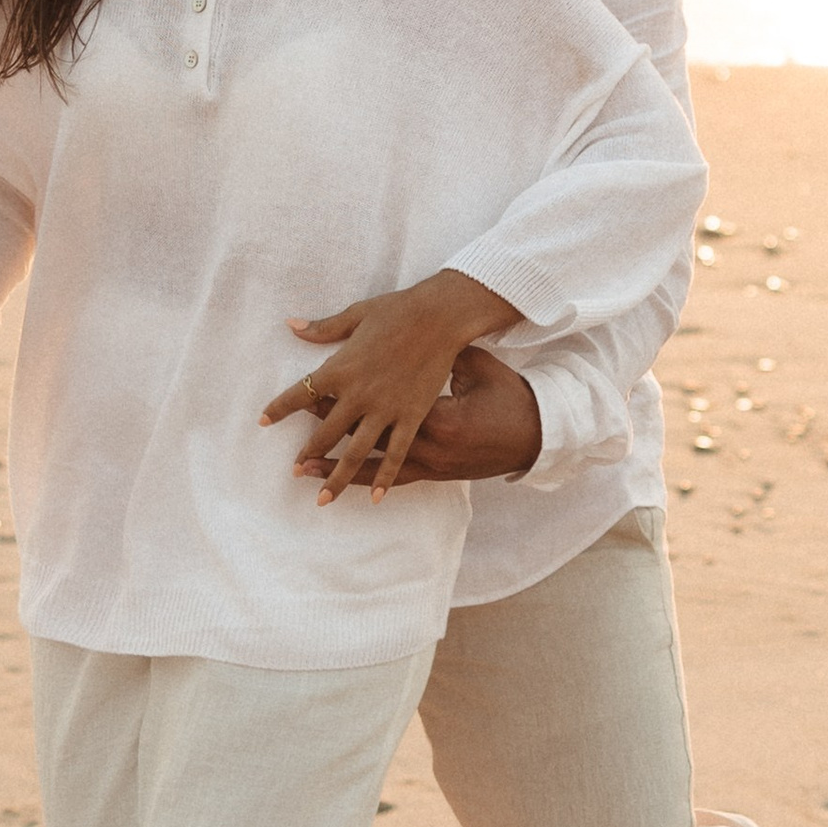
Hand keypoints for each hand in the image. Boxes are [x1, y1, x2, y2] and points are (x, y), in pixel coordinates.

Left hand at [260, 269, 519, 503]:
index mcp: (341, 367)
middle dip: (308, 452)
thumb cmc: (398, 310)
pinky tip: (375, 496)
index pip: (301, 393)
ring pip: (356, 452)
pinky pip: (395, 452)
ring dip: (337, 476)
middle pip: (326, 432)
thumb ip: (323, 328)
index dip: (279, 408)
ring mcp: (386, 409)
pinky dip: (384, 475)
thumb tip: (291, 325)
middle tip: (294, 470)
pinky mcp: (412, 416)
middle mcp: (359, 394)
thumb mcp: (356, 315)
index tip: (262, 421)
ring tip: (323, 499)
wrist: (441, 316)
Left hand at [295, 343, 543, 486]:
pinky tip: (362, 495)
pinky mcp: (439, 466)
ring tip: (312, 486)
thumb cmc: (495, 381)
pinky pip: (402, 474)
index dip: (323, 405)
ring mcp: (428, 452)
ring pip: (375, 464)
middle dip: (324, 447)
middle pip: (358, 437)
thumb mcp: (459, 356)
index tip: (294, 408)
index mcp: (413, 397)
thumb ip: (414, 344)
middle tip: (292, 457)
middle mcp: (416, 430)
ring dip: (342, 474)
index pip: (357, 402)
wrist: (535, 421)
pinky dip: (379, 482)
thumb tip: (380, 331)